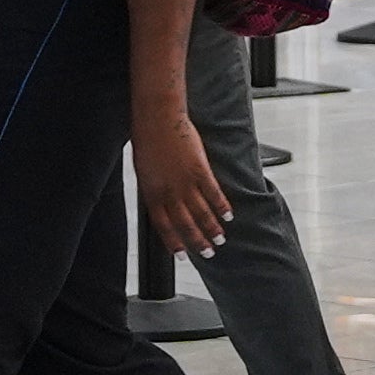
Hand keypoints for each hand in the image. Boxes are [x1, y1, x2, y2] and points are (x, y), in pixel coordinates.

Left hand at [135, 112, 229, 257]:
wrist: (157, 120)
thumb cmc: (148, 142)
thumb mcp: (145, 172)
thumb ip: (155, 191)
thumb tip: (163, 205)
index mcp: (152, 194)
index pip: (164, 226)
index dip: (174, 242)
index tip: (183, 255)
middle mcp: (169, 192)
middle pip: (186, 224)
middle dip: (198, 241)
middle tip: (209, 252)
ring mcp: (186, 183)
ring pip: (202, 212)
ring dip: (213, 228)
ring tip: (221, 238)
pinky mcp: (201, 171)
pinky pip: (214, 194)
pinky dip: (222, 206)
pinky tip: (229, 214)